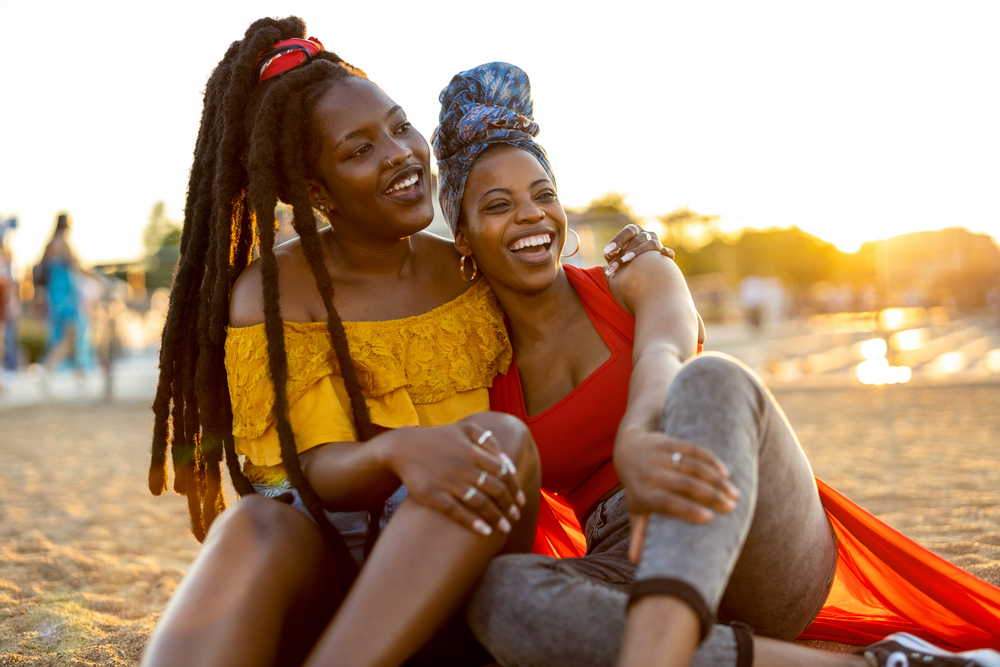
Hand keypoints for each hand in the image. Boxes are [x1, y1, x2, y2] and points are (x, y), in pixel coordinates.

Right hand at [384, 421, 526, 536]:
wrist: (403, 447)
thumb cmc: (439, 439)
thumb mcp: (465, 429)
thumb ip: (489, 441)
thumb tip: (508, 462)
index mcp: (472, 451)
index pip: (503, 472)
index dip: (514, 489)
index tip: (521, 502)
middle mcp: (463, 466)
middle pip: (495, 489)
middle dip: (508, 505)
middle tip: (515, 517)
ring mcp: (447, 481)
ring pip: (479, 502)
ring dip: (496, 517)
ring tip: (505, 527)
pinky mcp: (433, 494)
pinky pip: (456, 511)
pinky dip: (472, 522)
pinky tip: (484, 531)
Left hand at [602, 224, 674, 278]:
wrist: (639, 272)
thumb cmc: (622, 262)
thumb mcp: (614, 257)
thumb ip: (610, 255)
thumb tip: (610, 254)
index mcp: (635, 231)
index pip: (628, 231)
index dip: (618, 240)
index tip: (607, 251)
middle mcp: (647, 234)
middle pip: (638, 239)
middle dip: (624, 252)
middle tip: (614, 265)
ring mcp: (658, 243)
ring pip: (651, 244)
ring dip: (638, 252)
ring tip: (626, 260)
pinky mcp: (666, 254)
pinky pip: (669, 252)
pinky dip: (668, 252)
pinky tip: (663, 252)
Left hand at [613, 428, 739, 561]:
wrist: (629, 450)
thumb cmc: (638, 488)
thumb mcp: (636, 509)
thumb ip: (638, 533)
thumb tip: (635, 562)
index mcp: (643, 493)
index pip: (667, 502)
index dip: (688, 509)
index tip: (710, 518)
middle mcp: (650, 473)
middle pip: (685, 484)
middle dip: (711, 495)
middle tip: (731, 507)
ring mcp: (660, 455)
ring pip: (693, 466)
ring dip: (716, 480)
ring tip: (734, 494)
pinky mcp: (669, 441)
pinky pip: (694, 450)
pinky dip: (712, 461)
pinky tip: (726, 474)